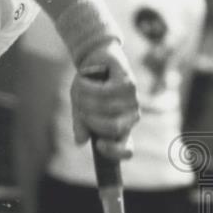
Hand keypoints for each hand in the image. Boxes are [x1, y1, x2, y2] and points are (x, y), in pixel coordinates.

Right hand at [70, 41, 139, 159]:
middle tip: (81, 108)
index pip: (126, 150)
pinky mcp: (129, 84)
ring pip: (106, 109)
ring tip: (80, 90)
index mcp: (120, 130)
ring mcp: (132, 101)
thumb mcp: (80, 108)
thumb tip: (80, 142)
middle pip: (113, 128)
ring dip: (86, 100)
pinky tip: (83, 81)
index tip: (98, 145)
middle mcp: (130, 118)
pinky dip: (88, 87)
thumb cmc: (89, 88)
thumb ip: (81, 125)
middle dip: (90, 119)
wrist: (94, 60)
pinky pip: (105, 92)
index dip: (115, 151)